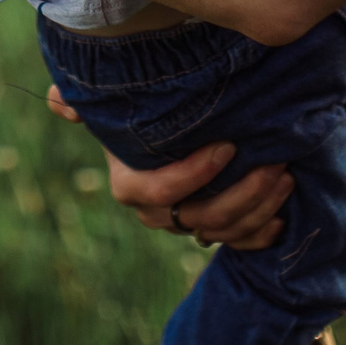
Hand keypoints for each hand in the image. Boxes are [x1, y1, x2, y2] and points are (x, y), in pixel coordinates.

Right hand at [45, 85, 292, 250]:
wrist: (165, 135)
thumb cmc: (138, 112)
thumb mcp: (112, 103)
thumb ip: (84, 100)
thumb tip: (59, 101)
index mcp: (130, 185)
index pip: (161, 191)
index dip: (194, 175)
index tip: (227, 145)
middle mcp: (158, 213)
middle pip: (201, 216)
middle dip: (241, 194)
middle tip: (274, 164)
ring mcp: (187, 224)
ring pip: (225, 230)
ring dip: (259, 208)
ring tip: (286, 176)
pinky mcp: (213, 230)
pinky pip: (239, 244)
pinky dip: (262, 234)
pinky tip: (283, 216)